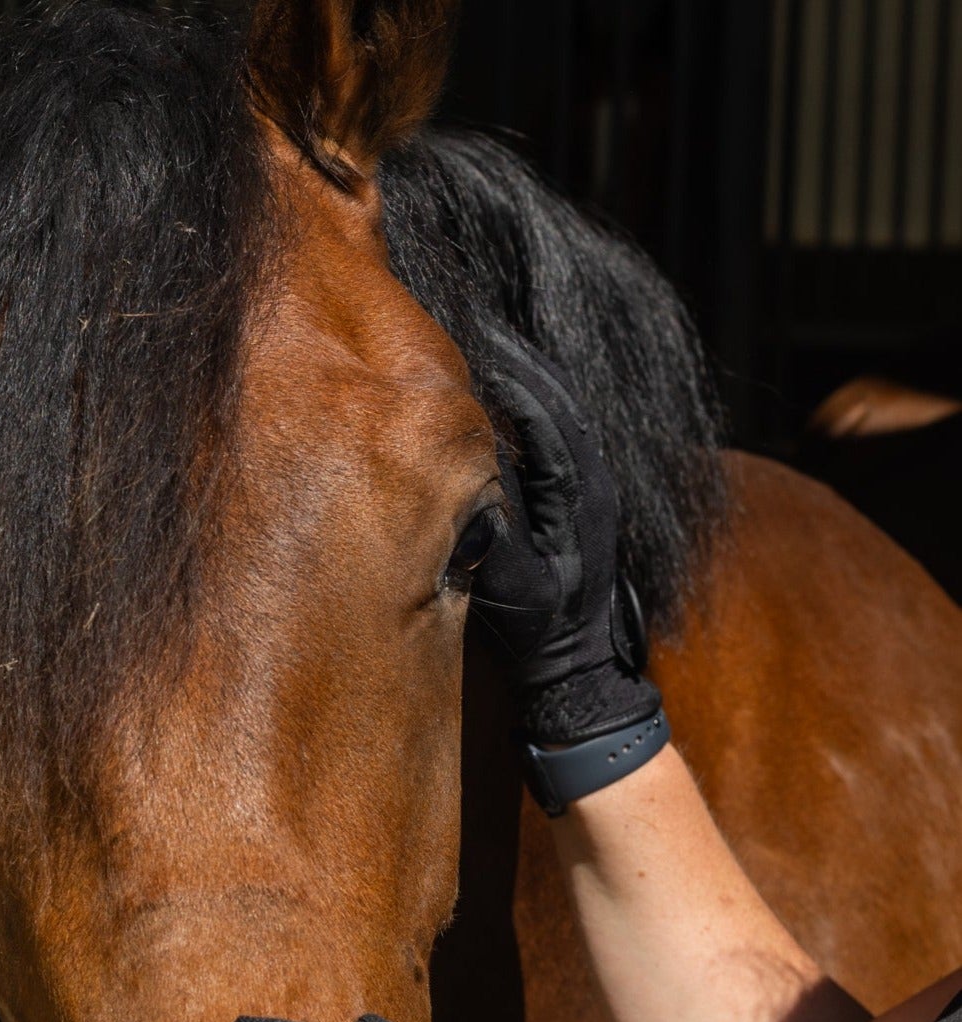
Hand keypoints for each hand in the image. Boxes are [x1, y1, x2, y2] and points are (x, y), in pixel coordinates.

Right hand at [474, 334, 661, 747]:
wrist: (581, 673)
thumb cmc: (541, 636)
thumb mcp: (508, 584)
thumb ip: (486, 526)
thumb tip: (456, 470)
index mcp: (579, 491)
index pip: (541, 407)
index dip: (502, 367)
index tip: (462, 333)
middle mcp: (594, 477)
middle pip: (554, 393)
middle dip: (511, 354)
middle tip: (466, 319)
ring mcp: (594, 485)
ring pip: (559, 408)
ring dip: (521, 374)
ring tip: (478, 343)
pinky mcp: (583, 497)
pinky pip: (556, 431)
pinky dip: (528, 403)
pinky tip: (497, 394)